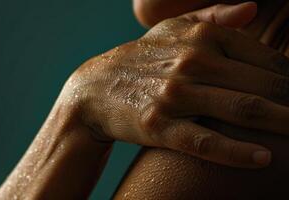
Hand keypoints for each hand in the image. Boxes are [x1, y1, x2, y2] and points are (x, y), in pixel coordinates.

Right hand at [63, 3, 288, 167]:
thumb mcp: (171, 28)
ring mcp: (175, 95)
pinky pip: (204, 140)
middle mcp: (192, 62)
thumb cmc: (140, 59)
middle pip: (264, 85)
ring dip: (283, 124)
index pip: (267, 59)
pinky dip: (236, 151)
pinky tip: (263, 158)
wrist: (95, 87)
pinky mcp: (158, 125)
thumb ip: (212, 16)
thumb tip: (250, 8)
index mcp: (202, 37)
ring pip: (243, 109)